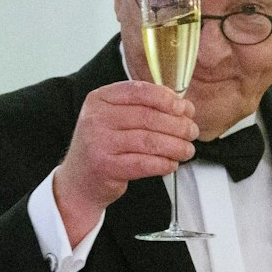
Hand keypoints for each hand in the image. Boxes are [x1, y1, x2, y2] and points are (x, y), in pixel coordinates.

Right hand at [50, 81, 197, 242]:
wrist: (80, 180)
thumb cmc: (104, 147)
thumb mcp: (115, 119)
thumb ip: (143, 108)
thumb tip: (182, 106)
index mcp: (100, 99)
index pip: (138, 91)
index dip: (166, 98)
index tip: (184, 108)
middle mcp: (96, 118)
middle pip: (148, 117)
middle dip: (177, 125)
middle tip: (192, 131)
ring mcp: (98, 142)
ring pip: (149, 140)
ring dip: (175, 146)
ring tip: (187, 150)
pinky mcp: (106, 166)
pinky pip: (144, 163)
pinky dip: (163, 163)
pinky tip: (172, 164)